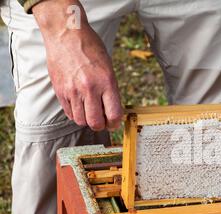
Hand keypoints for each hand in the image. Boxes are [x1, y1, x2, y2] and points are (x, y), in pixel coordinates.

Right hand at [32, 0, 122, 130]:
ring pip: (80, 121)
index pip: (113, 114)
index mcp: (106, 82)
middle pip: (95, 123)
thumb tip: (113, 112)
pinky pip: (68, 112)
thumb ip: (111, 91)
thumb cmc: (90, 49)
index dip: (115, 123)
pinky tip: (79, 106)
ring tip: (90, 112)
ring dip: (87, 120)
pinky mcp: (60, 91)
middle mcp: (89, 88)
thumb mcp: (108, 68)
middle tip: (102, 121)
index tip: (114, 123)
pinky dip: (75, 114)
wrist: (66, 34)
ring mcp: (72, 90)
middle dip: (100, 126)